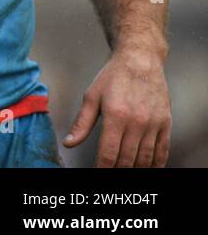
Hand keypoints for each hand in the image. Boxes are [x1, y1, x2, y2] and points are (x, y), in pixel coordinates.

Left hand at [63, 48, 170, 166]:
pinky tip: (147, 168)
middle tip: (109, 174)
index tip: (96, 173)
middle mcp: (137, 122)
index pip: (109, 153)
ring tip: (124, 171)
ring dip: (134, 169)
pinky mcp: (165, 123)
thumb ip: (82, 123)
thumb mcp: (91, 97)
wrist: (140, 60)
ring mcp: (153, 124)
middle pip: (127, 159)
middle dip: (116, 170)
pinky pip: (162, 150)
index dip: (102, 168)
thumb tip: (69, 143)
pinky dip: (156, 163)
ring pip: (145, 158)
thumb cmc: (112, 77)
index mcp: (116, 116)